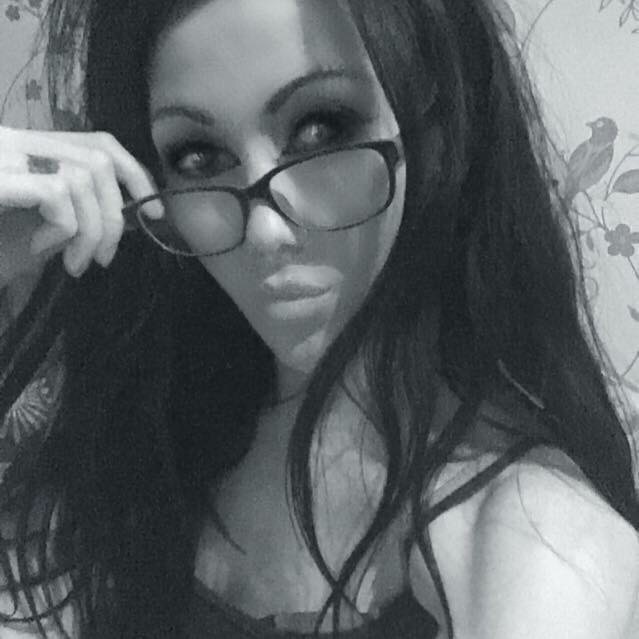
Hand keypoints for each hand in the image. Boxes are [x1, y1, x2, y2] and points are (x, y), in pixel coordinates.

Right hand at [0, 124, 162, 279]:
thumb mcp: (44, 233)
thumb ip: (81, 216)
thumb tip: (130, 213)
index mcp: (30, 151)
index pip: (99, 142)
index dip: (135, 172)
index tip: (154, 210)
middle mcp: (14, 142)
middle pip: (98, 159)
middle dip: (116, 216)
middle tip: (105, 258)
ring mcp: (1, 155)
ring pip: (84, 176)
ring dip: (92, 231)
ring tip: (75, 264)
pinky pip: (57, 193)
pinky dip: (64, 230)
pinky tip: (39, 252)